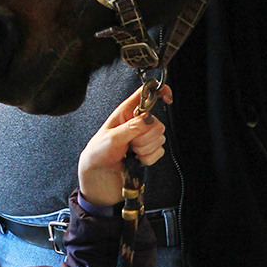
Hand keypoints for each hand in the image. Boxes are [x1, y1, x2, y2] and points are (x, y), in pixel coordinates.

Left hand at [78, 84, 171, 206]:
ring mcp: (144, 137)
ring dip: (145, 149)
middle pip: (157, 123)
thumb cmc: (99, 152)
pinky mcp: (148, 150)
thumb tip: (149, 118)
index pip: (147, 94)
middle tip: (130, 143)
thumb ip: (131, 127)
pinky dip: (148, 158)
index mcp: (127, 111)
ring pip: (160, 138)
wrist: (99, 174)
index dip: (160, 91)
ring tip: (131, 151)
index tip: (167, 99)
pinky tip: (136, 159)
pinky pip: (160, 151)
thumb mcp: (112, 137)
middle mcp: (137, 122)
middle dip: (145, 137)